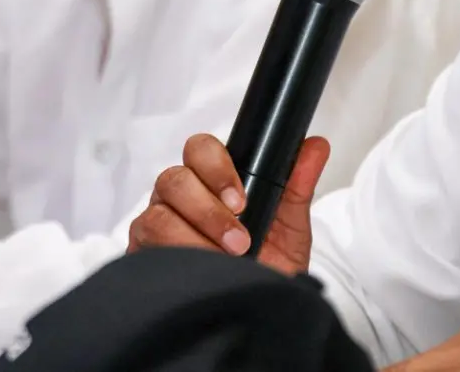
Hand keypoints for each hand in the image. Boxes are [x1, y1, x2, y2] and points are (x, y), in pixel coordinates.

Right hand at [127, 132, 330, 276]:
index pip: (199, 149)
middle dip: (208, 208)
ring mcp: (157, 225)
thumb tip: (316, 146)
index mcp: (209, 181)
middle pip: (174, 178)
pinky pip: (145, 246)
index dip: (216, 167)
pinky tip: (200, 269)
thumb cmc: (267, 265)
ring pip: (158, 213)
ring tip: (225, 258)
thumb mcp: (289, 227)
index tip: (241, 199)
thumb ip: (298, 184)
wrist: (255, 313)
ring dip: (195, 237)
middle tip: (239, 237)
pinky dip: (175, 257)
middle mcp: (178, 198)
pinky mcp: (143, 256)